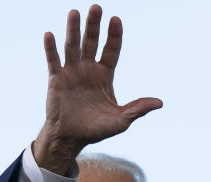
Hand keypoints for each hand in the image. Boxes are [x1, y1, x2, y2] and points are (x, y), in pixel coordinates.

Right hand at [33, 5, 161, 173]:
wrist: (70, 138)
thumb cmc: (96, 129)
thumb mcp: (120, 121)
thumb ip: (138, 109)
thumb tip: (160, 102)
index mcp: (104, 75)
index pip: (111, 50)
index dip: (114, 36)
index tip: (116, 20)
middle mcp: (88, 69)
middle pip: (91, 42)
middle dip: (94, 26)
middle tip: (96, 8)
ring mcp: (71, 72)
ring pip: (72, 46)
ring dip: (73, 30)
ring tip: (75, 12)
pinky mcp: (56, 80)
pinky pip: (53, 61)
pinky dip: (51, 48)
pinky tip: (50, 35)